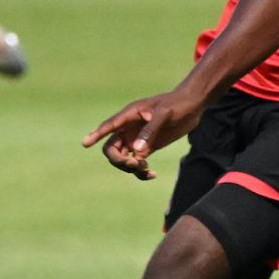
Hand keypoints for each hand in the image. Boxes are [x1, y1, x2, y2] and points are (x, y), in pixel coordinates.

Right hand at [82, 88, 204, 179]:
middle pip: (112, 148)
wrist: (193, 105)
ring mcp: (137, 139)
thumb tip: (136, 151)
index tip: (85, 143)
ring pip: (123, 158)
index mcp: (130, 115)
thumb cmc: (177, 104)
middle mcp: (129, 128)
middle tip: (134, 164)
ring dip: (130, 167)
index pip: (109, 126)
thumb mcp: (165, 114)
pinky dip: (140, 171)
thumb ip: (150, 131)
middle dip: (118, 160)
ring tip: (146, 169)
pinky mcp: (148, 147)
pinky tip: (151, 174)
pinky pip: (137, 162)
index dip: (96, 134)